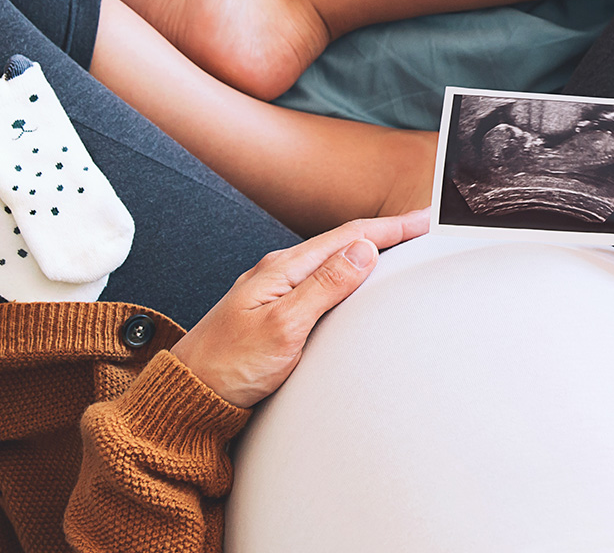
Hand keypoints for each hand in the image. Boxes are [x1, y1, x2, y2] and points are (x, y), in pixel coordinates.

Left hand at [171, 209, 429, 406]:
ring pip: (332, 260)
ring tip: (398, 247)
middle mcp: (279, 272)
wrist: (189, 393)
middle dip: (385, 232)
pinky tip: (354, 281)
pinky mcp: (274, 310)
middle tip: (422, 227)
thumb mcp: (283, 326)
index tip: (424, 219)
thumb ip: (324, 287)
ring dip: (367, 250)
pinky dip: (348, 273)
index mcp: (282, 269)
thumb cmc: (229, 365)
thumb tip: (364, 251)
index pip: (347, 237)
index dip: (390, 226)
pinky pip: (321, 280)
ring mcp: (275, 290)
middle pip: (342, 242)